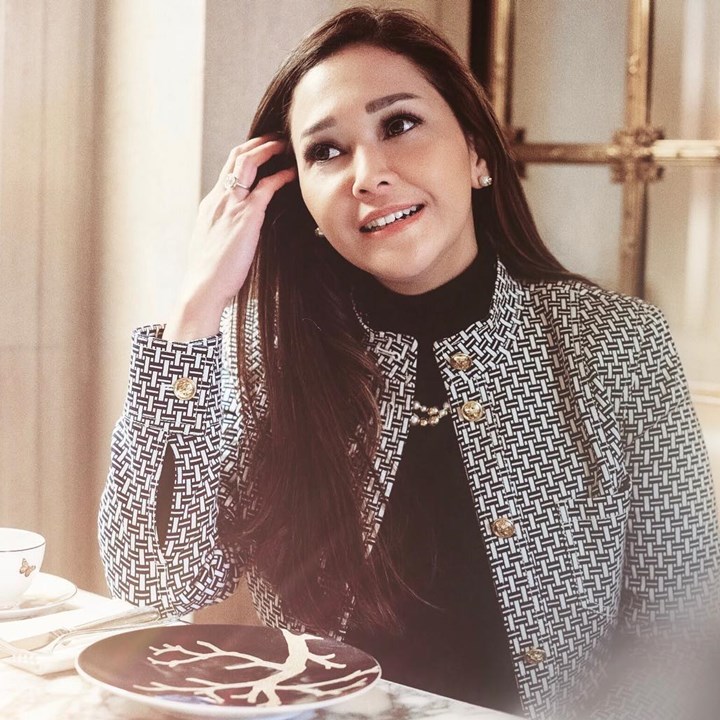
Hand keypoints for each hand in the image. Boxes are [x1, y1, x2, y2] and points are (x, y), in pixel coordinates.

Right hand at [165, 135, 295, 341]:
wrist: (202, 286)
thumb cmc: (209, 275)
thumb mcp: (212, 245)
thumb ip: (221, 232)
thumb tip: (232, 235)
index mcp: (210, 205)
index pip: (227, 171)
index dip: (244, 157)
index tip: (258, 152)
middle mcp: (218, 198)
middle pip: (235, 158)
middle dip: (256, 144)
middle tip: (273, 139)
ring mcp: (231, 205)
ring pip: (247, 163)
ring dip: (267, 149)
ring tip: (283, 145)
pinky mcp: (246, 216)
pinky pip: (266, 187)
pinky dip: (280, 176)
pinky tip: (291, 173)